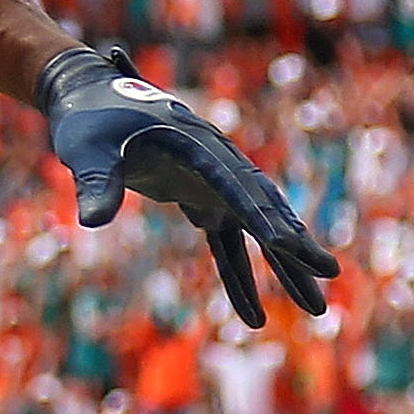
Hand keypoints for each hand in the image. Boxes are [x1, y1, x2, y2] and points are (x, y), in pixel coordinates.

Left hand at [37, 45, 338, 326]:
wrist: (87, 96)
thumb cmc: (88, 117)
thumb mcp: (86, 148)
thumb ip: (96, 182)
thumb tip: (92, 221)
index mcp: (195, 142)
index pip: (235, 182)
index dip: (260, 214)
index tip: (287, 244)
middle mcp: (215, 162)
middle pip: (262, 205)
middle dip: (294, 241)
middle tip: (328, 272)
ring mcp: (211, 182)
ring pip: (255, 229)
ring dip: (282, 268)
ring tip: (316, 308)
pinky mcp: (200, 198)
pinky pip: (226, 244)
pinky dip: (239, 278)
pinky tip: (254, 317)